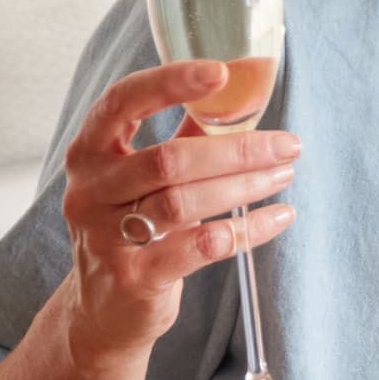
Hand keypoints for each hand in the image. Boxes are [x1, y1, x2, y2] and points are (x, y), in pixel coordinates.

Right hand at [56, 61, 299, 369]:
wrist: (103, 308)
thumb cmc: (132, 225)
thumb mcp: (144, 176)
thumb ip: (185, 135)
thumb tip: (243, 90)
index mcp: (90, 152)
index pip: (121, 103)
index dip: (170, 83)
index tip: (222, 72)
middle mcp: (90, 191)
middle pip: (169, 160)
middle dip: (238, 150)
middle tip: (288, 145)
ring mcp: (106, 237)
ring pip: (185, 202)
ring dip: (246, 186)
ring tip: (286, 174)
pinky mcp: (134, 277)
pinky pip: (202, 246)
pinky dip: (248, 229)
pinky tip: (280, 216)